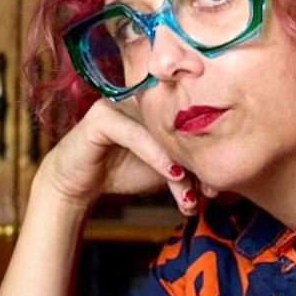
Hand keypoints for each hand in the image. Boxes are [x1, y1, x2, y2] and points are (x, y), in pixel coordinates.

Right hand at [39, 98, 199, 216]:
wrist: (78, 184)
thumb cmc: (121, 172)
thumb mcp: (161, 172)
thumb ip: (185, 168)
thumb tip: (215, 183)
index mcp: (157, 107)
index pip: (189, 126)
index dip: (206, 156)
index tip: (216, 189)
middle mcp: (141, 100)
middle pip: (178, 129)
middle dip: (197, 165)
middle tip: (209, 193)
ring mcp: (120, 104)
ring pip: (160, 134)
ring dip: (180, 167)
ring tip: (191, 195)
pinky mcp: (102, 117)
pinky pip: (136, 135)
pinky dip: (157, 156)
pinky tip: (174, 174)